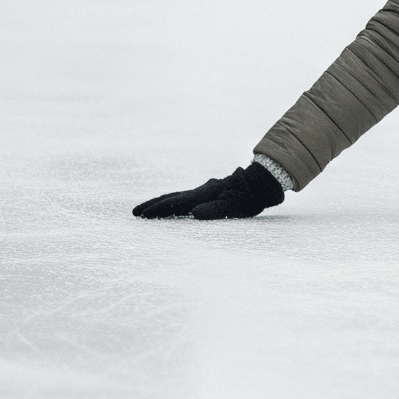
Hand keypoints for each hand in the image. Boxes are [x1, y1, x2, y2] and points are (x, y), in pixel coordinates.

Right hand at [133, 162, 284, 219]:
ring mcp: (204, 191)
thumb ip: (216, 210)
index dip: (159, 209)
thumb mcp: (235, 206)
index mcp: (204, 194)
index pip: (176, 203)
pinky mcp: (209, 193)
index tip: (142, 215)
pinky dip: (173, 203)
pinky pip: (186, 199)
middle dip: (153, 205)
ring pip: (177, 197)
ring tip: (146, 211)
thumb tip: (194, 213)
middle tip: (134, 213)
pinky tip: (172, 209)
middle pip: (172, 197)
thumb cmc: (250, 197)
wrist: (263, 182)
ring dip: (161, 203)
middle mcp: (201, 190)